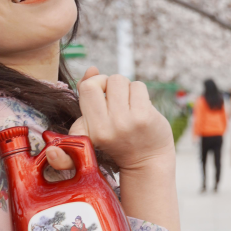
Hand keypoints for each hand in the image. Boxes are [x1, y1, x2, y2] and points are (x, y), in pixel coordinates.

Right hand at [45, 66, 173, 172]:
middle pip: (96, 82)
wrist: (147, 161)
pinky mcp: (144, 117)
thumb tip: (92, 69)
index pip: (83, 89)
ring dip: (124, 87)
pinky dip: (138, 93)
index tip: (98, 98)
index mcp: (88, 132)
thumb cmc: (120, 140)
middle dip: (104, 83)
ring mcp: (124, 123)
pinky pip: (137, 86)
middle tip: (113, 97)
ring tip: (127, 104)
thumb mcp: (96, 123)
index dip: (88, 85)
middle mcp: (104, 128)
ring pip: (118, 80)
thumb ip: (90, 95)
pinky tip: (140, 107)